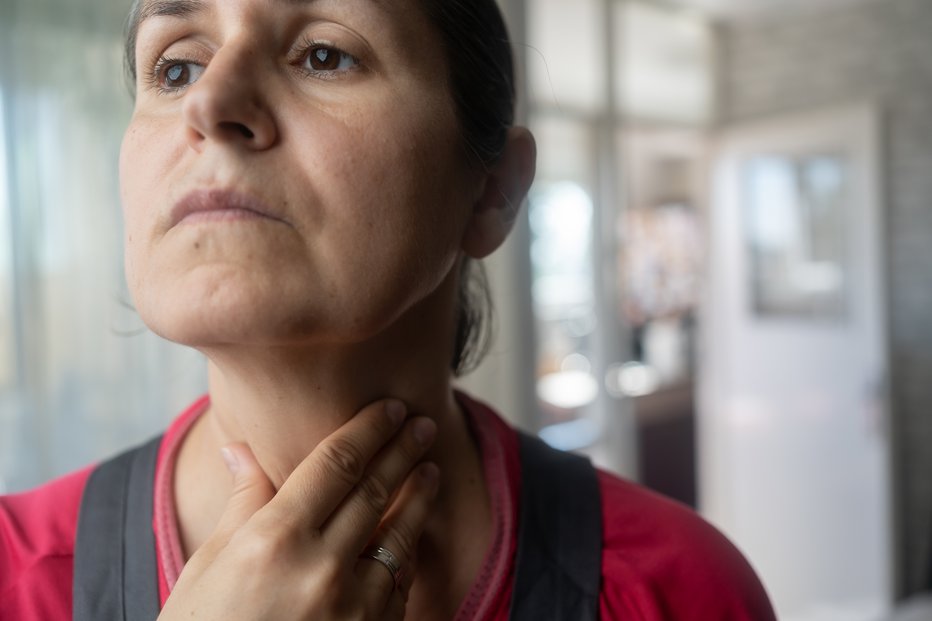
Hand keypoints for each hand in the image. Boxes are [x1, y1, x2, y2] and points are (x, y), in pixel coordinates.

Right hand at [158, 399, 438, 619]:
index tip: (390, 408)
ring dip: (419, 499)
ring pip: (399, 536)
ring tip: (430, 471)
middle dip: (404, 451)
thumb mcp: (207, 567)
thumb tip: (241, 450)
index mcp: (274, 539)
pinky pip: (397, 583)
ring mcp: (352, 606)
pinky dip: (405, 553)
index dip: (369, 429)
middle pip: (375, 490)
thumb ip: (242, 504)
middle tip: (423, 425)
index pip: (337, 463)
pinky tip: (410, 535)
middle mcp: (320, 568)